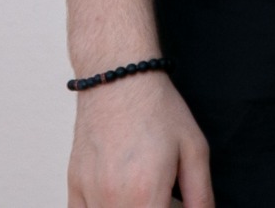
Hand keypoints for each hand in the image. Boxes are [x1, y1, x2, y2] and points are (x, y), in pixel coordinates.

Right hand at [68, 73, 212, 207]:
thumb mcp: (194, 150)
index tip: (176, 201)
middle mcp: (112, 201)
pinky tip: (122, 196)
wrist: (119, 79)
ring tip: (145, 192)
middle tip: (167, 194)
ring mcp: (89, 195)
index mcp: (145, 195)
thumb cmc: (158, 110)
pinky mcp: (73, 186)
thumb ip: (201, 195)